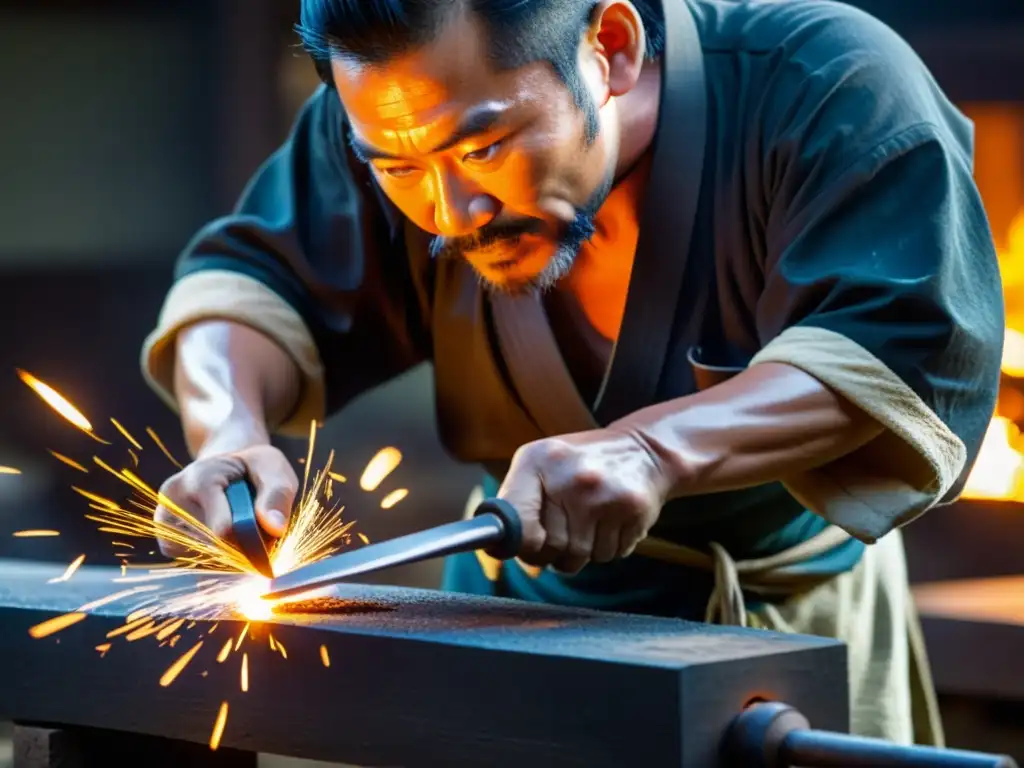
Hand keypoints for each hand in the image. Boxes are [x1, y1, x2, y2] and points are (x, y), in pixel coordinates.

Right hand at [154, 445, 297, 557]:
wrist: (227, 468)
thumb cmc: (254, 468)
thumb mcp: (273, 468)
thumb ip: (277, 495)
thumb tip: (275, 528)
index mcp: (200, 477)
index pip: (224, 529)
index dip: (253, 540)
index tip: (271, 536)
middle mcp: (173, 498)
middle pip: (216, 546)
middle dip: (244, 546)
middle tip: (256, 525)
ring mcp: (164, 519)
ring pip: (206, 558)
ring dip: (231, 552)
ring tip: (238, 525)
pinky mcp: (165, 538)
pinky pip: (196, 563)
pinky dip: (216, 557)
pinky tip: (223, 535)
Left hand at [498, 428, 670, 574]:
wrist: (643, 449)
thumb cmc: (580, 463)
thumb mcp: (541, 464)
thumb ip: (517, 502)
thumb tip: (500, 547)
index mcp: (538, 462)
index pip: (519, 526)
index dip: (523, 545)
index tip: (531, 544)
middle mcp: (571, 477)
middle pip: (553, 548)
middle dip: (557, 550)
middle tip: (566, 531)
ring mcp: (604, 494)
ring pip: (583, 557)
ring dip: (585, 551)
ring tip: (591, 523)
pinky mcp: (634, 509)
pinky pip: (611, 554)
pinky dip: (610, 547)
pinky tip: (612, 522)